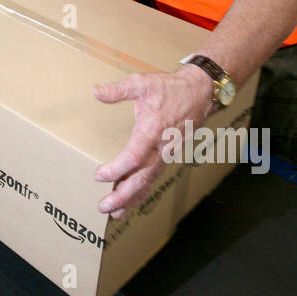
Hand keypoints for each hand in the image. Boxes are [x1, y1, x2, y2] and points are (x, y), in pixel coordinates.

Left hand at [93, 65, 214, 216]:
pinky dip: (143, 191)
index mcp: (152, 129)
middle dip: (123, 195)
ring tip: (115, 213)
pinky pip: (154, 177)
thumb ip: (118, 89)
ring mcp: (167, 153)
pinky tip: (132, 200)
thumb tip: (96, 92)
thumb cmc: (170, 88)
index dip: (116, 169)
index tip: (99, 176)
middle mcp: (161, 147)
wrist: (200, 93)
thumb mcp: (142, 82)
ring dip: (132, 198)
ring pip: (149, 181)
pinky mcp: (169, 155)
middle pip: (142, 177)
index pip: (133, 157)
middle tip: (105, 207)